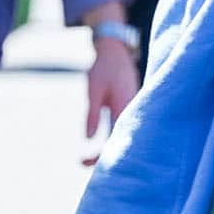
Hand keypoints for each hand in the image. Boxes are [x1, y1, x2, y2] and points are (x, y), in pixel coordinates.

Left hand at [84, 39, 138, 166]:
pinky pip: (122, 130)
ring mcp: (133, 113)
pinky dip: (111, 139)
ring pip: (122, 138)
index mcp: (124, 109)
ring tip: (86, 156)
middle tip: (80, 161)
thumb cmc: (104, 68)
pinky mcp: (130, 111)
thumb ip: (92, 114)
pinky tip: (100, 142)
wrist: (117, 52)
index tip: (82, 160)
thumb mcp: (93, 89)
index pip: (114, 141)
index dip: (100, 155)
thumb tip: (88, 139)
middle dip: (102, 156)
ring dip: (106, 148)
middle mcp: (132, 114)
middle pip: (120, 144)